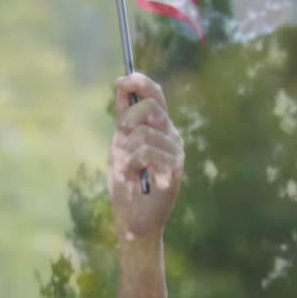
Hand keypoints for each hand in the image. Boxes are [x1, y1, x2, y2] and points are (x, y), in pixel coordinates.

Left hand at [110, 73, 184, 244]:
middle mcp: (172, 135)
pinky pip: (145, 152)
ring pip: (143, 133)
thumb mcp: (120, 144)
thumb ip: (123, 117)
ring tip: (128, 169)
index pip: (156, 95)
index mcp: (159, 127)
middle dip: (127, 119)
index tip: (122, 80)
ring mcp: (176, 151)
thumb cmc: (126, 182)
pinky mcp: (175, 167)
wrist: (132, 217)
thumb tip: (121, 82)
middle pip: (150, 106)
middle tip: (120, 138)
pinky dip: (130, 165)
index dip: (141, 82)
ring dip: (125, 152)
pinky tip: (133, 178)